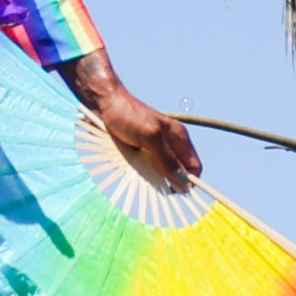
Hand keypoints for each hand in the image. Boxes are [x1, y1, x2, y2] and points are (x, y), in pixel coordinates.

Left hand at [80, 74, 200, 188]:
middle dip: (169, 183)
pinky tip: (132, 175)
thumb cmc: (127, 114)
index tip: (175, 191)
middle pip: (177, 173)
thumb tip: (182, 181)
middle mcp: (168, 145)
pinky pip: (145, 170)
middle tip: (154, 187)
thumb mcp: (149, 136)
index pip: (193, 166)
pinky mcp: (138, 152)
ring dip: (153, 181)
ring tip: (141, 179)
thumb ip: (165, 158)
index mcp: (178, 138)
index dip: (188, 181)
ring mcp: (153, 149)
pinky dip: (141, 176)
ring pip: (161, 173)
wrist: (101, 104)